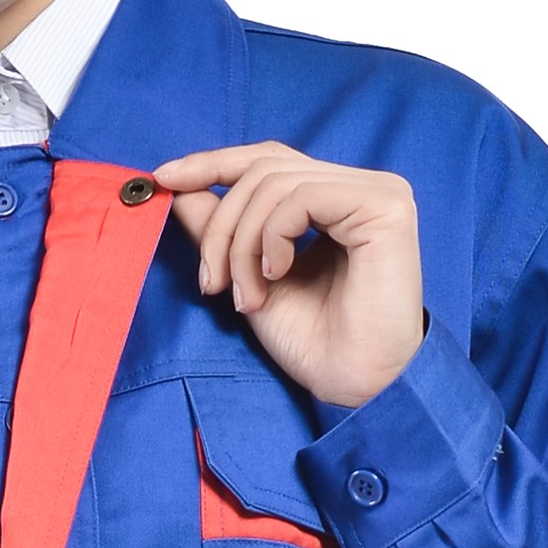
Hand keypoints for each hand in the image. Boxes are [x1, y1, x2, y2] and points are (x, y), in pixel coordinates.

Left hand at [152, 143, 423, 406]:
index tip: (163, 178)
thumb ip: (220, 229)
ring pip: (274, 183)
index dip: (213, 164)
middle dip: (222, 226)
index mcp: (335, 198)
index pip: (267, 160)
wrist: (351, 386)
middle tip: (212, 283)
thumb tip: (179, 187)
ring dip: (241, 244)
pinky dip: (271, 238)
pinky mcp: (384, 208)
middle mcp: (360, 187)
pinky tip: (278, 276)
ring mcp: (377, 192)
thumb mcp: (249, 276)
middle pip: (263, 169)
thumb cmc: (312, 343)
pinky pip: (300, 198)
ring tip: (246, 297)